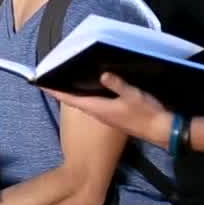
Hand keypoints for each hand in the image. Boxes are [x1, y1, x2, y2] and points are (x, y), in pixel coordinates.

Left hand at [45, 73, 173, 146]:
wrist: (161, 131)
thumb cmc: (145, 114)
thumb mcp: (133, 96)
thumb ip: (117, 85)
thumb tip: (102, 74)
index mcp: (98, 108)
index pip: (71, 99)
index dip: (56, 91)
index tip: (42, 83)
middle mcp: (98, 112)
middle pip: (75, 99)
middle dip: (63, 89)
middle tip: (53, 75)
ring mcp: (105, 114)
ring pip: (84, 101)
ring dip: (75, 91)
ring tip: (67, 77)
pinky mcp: (113, 114)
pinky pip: (94, 102)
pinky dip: (88, 93)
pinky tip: (91, 85)